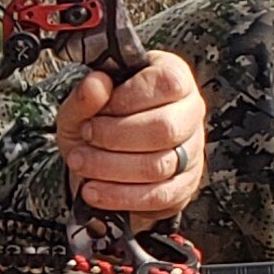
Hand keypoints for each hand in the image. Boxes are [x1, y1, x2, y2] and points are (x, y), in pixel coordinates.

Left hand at [56, 50, 207, 220]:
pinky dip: (121, 195)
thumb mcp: (82, 106)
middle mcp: (190, 112)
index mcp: (173, 78)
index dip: (127, 99)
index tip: (98, 111)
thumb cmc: (97, 124)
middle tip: (86, 137)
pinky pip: (159, 196)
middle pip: (165, 128)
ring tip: (81, 162)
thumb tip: (96, 85)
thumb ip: (85, 95)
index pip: (166, 84)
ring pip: (160, 165)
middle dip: (115, 136)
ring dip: (111, 167)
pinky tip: (94, 190)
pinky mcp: (185, 185)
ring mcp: (192, 150)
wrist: (99, 162)